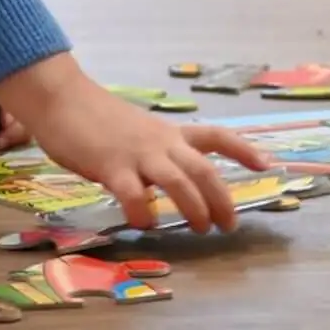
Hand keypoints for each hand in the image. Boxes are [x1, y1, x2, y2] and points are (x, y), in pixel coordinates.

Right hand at [0, 55, 272, 230]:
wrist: (61, 99)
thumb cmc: (95, 119)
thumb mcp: (137, 132)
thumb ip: (155, 155)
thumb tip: (169, 184)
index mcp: (168, 133)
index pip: (216, 136)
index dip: (244, 150)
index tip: (268, 164)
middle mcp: (160, 142)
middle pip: (204, 169)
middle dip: (222, 198)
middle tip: (229, 224)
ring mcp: (137, 154)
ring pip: (179, 182)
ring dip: (194, 208)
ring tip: (201, 230)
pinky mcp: (111, 166)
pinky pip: (135, 195)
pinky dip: (145, 213)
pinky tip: (146, 224)